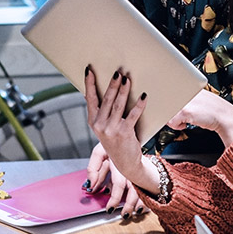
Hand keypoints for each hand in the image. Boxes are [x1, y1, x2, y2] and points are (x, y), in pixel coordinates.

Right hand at [84, 67, 160, 204]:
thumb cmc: (116, 141)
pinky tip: (143, 96)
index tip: (89, 70)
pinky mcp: (124, 133)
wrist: (125, 162)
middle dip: (112, 84)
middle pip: (106, 99)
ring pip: (118, 105)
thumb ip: (101, 112)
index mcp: (93, 121)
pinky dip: (139, 105)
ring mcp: (111, 129)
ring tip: (127, 79)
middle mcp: (100, 125)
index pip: (90, 98)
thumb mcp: (104, 127)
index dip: (89, 84)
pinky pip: (133, 115)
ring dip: (123, 91)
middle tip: (117, 72)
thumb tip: (102, 91)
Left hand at [85, 143, 148, 219]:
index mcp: (118, 164)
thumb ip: (94, 168)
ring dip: (137, 203)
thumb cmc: (113, 142)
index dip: (113, 199)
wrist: (126, 128)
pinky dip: (143, 197)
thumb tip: (91, 185)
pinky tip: (141, 206)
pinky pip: (145, 186)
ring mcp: (137, 170)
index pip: (117, 185)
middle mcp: (129, 168)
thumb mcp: (100, 152)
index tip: (109, 208)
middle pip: (131, 190)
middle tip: (124, 215)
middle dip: (128, 204)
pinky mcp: (142, 171)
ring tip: (134, 212)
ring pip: (139, 189)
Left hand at [167, 91, 232, 147]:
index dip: (168, 101)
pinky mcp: (185, 111)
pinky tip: (186, 124)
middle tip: (182, 115)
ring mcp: (184, 100)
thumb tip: (169, 103)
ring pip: (167, 112)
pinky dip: (177, 126)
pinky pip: (171, 122)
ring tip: (185, 119)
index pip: (168, 90)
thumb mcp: (198, 97)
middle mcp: (185, 90)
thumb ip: (185, 96)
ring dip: (174, 119)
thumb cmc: (212, 110)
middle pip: (165, 102)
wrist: (225, 116)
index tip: (170, 106)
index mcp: (188, 84)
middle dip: (171, 111)